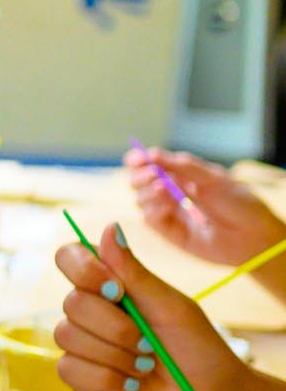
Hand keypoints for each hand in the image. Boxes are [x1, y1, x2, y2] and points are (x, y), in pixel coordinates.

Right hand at [53, 222, 250, 390]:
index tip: (116, 289)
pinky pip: (69, 368)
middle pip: (71, 303)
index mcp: (111, 287)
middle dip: (115, 326)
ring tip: (145, 367)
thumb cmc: (197, 348)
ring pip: (67, 336)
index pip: (70, 258)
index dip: (83, 269)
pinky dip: (106, 377)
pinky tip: (130, 385)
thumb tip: (108, 226)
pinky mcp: (79, 378)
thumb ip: (135, 272)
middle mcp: (91, 313)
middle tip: (149, 342)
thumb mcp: (170, 306)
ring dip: (115, 354)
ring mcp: (82, 345)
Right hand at [126, 147, 285, 267]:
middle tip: (154, 175)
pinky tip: (168, 205)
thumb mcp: (214, 179)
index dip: (138, 160)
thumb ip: (184, 166)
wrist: (253, 236)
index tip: (136, 158)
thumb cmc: (240, 204)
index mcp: (181, 174)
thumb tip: (152, 153)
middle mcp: (171, 192)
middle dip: (140, 176)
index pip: (150, 164)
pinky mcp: (168, 231)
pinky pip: (149, 218)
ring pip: (140, 199)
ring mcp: (168, 212)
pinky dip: (153, 208)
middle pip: (138, 181)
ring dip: (147, 192)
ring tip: (164, 190)